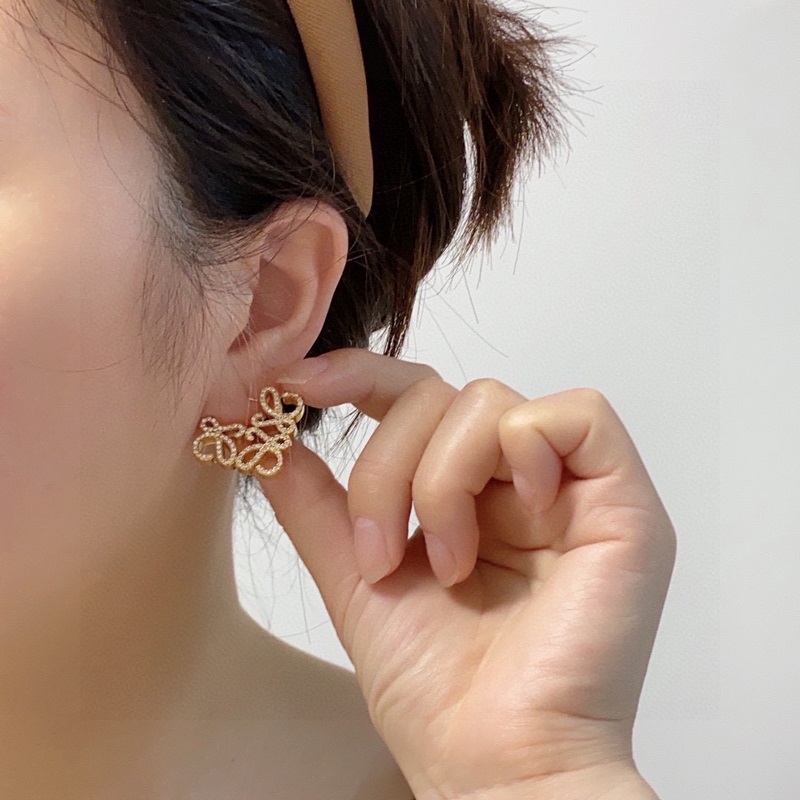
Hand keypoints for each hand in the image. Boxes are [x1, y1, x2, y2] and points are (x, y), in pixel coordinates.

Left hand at [258, 349, 675, 799]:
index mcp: (471, 495)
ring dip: (444, 478)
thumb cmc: (436, 690)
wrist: (494, 765)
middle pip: (444, 396)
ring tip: (449, 562)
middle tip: (381, 553)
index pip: (417, 397)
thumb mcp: (356, 576)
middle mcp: (522, 482)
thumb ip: (316, 501)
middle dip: (389, 466)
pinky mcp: (624, 504)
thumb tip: (268, 432)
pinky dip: (521, 451)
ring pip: (491, 401)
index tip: (295, 383)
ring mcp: (574, 489)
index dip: (359, 376)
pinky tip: (516, 514)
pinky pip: (576, 416)